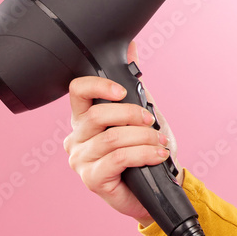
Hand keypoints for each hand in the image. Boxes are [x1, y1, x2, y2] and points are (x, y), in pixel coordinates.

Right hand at [63, 41, 173, 228]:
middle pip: (97, 115)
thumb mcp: (143, 113)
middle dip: (131, 114)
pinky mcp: (92, 180)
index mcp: (84, 119)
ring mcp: (81, 161)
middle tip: (150, 121)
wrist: (157, 187)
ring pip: (112, 138)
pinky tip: (157, 155)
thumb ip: (134, 85)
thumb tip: (131, 48)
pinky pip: (118, 159)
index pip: (77, 92)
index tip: (121, 90)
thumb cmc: (146, 151)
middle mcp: (76, 139)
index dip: (98, 86)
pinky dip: (143, 154)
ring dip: (144, 138)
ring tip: (160, 143)